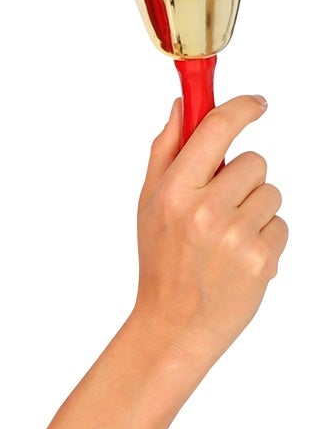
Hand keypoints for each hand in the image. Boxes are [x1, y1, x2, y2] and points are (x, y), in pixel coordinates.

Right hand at [131, 93, 287, 366]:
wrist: (175, 324)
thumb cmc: (161, 260)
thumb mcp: (148, 204)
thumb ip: (165, 152)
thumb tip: (181, 107)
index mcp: (174, 191)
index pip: (217, 128)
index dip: (242, 108)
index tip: (256, 105)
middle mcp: (205, 209)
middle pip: (255, 161)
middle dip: (243, 178)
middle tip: (221, 206)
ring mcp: (236, 235)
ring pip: (271, 193)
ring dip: (256, 209)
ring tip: (228, 237)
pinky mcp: (262, 257)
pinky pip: (281, 225)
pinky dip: (265, 237)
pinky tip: (240, 257)